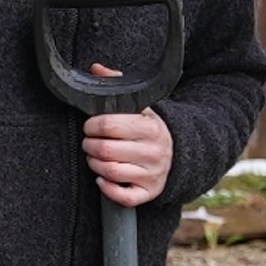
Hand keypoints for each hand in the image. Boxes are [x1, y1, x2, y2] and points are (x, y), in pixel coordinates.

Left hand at [82, 63, 172, 206]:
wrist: (177, 153)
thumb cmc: (147, 128)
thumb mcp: (138, 106)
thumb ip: (117, 86)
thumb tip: (96, 69)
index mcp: (150, 126)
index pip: (110, 125)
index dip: (92, 125)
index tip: (89, 125)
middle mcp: (154, 151)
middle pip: (106, 149)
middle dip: (89, 145)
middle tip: (87, 142)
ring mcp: (153, 173)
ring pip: (111, 171)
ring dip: (94, 164)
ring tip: (93, 157)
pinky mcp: (150, 192)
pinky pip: (124, 197)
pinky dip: (107, 188)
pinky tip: (102, 178)